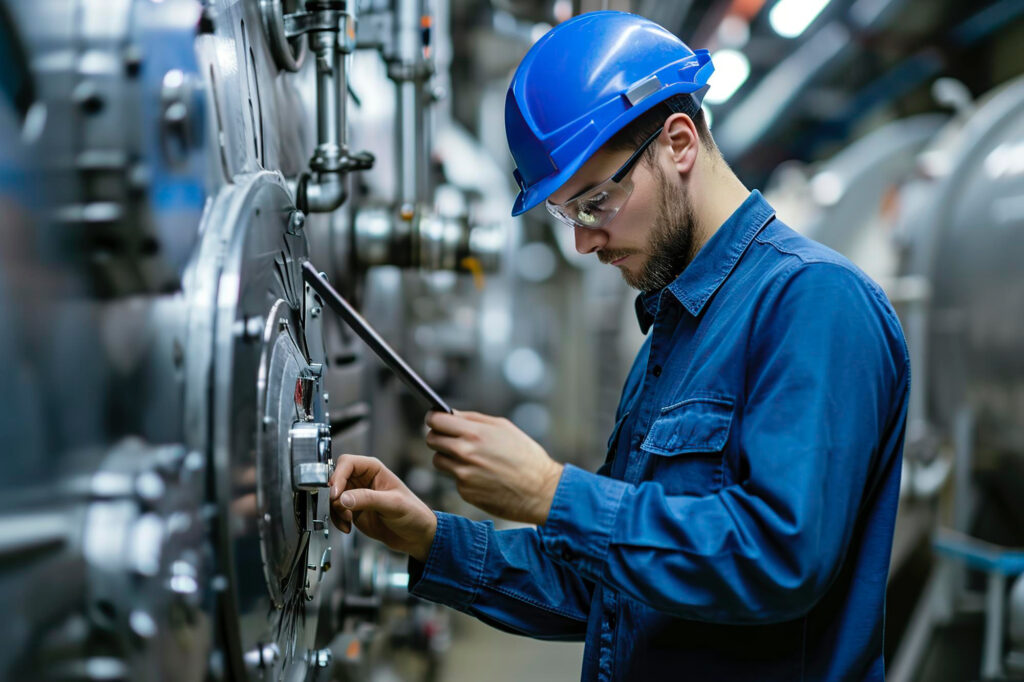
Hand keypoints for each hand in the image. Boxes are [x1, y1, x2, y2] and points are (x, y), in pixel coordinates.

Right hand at [329, 454, 437, 562]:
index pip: (347, 463)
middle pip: (335, 480)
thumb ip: (368, 499)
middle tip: (341, 509)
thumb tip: (344, 498)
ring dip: (335, 511)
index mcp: (374, 469)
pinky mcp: (353, 511)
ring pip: (333, 497)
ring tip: (347, 521)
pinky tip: (348, 528)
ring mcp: (356, 496)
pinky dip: (337, 520)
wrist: (416, 536)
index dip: (338, 476)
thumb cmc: (413, 513)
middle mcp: (362, 480)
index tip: (336, 493)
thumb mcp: (393, 504)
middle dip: (334, 496)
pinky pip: (336, 512)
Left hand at [425, 410, 563, 524]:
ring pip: (439, 461)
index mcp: (474, 434)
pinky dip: (464, 476)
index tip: (435, 419)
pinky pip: (455, 479)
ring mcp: (463, 475)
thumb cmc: (526, 457)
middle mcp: (464, 453)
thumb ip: (474, 419)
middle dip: (438, 437)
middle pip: (432, 440)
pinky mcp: (465, 492)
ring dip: (448, 457)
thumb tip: (452, 414)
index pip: (436, 421)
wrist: (541, 491)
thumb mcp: (504, 428)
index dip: (433, 418)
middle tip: (449, 438)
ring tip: (470, 458)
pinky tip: (483, 476)